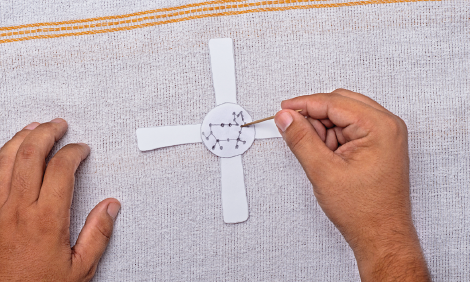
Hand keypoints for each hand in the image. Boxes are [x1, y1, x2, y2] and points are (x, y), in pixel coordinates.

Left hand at [0, 119, 119, 280]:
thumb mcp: (79, 269)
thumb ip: (98, 234)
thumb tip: (110, 206)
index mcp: (47, 220)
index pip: (61, 169)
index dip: (74, 152)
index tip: (81, 150)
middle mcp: (18, 210)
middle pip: (30, 155)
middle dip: (46, 132)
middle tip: (58, 125)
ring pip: (4, 160)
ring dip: (21, 138)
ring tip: (34, 128)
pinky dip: (0, 157)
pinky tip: (7, 152)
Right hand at [275, 89, 429, 280]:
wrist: (381, 235)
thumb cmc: (365, 210)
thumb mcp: (323, 171)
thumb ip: (301, 139)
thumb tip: (286, 117)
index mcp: (380, 127)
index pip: (334, 102)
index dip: (305, 104)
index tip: (284, 109)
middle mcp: (387, 126)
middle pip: (340, 104)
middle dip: (314, 116)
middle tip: (294, 129)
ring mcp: (384, 136)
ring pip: (343, 116)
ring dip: (323, 129)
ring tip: (316, 153)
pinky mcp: (378, 145)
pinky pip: (349, 129)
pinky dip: (331, 138)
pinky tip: (325, 155)